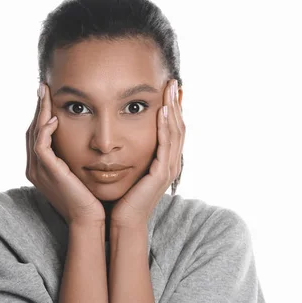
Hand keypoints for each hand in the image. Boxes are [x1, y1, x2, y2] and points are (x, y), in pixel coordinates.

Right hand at [26, 83, 104, 225]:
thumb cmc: (89, 197)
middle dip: (38, 108)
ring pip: (33, 134)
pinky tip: (55, 119)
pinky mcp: (47, 172)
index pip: (36, 133)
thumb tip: (84, 137)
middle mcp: (34, 168)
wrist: (89, 219)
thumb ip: (74, 155)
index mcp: (40, 167)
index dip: (41, 113)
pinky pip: (40, 146)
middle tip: (43, 87)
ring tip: (45, 94)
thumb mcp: (79, 171)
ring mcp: (38, 170)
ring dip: (39, 112)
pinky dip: (45, 131)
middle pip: (31, 130)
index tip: (48, 95)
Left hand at [110, 79, 184, 228]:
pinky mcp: (161, 173)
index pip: (173, 130)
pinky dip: (166, 126)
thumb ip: (132, 153)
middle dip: (175, 103)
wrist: (123, 220)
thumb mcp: (130, 170)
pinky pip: (166, 145)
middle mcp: (171, 164)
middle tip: (172, 82)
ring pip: (175, 133)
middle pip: (179, 127)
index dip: (173, 109)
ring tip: (169, 90)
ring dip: (173, 109)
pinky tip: (163, 111)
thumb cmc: (123, 197)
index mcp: (165, 162)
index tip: (168, 89)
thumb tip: (123, 138)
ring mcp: (168, 169)